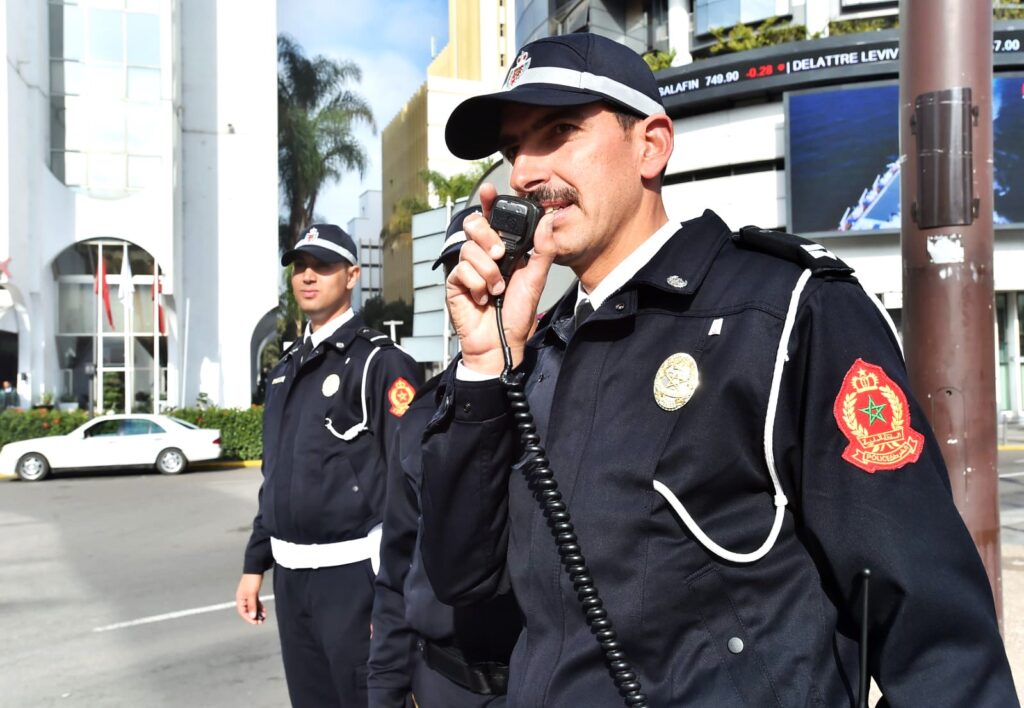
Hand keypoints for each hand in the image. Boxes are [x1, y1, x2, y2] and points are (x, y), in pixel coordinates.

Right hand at [235, 573, 265, 624]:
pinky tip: (264, 611)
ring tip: (264, 617)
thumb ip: (252, 605)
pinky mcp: (253, 593)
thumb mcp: (252, 593)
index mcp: (240, 598)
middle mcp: (243, 598)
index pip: (243, 612)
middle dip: (254, 617)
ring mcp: (248, 596)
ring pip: (252, 607)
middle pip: (247, 611)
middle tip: (261, 622)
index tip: (256, 622)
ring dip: (258, 613)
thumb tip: (252, 616)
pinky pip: (255, 603)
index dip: (249, 618)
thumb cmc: (252, 580)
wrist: (256, 568)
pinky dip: (259, 607)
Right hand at [446, 183, 554, 373]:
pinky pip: (462, 270)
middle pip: (474, 225)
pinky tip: (483, 298)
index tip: (490, 190)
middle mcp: (483, 255)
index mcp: (503, 251)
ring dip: (487, 271)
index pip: (493, 220)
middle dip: (486, 236)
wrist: (501, 343)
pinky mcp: (455, 282)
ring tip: (496, 289)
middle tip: (499, 255)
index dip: (489, 203)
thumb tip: (548, 220)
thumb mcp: (535, 279)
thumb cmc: (516, 314)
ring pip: (469, 249)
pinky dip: (477, 285)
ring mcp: (467, 268)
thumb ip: (542, 249)